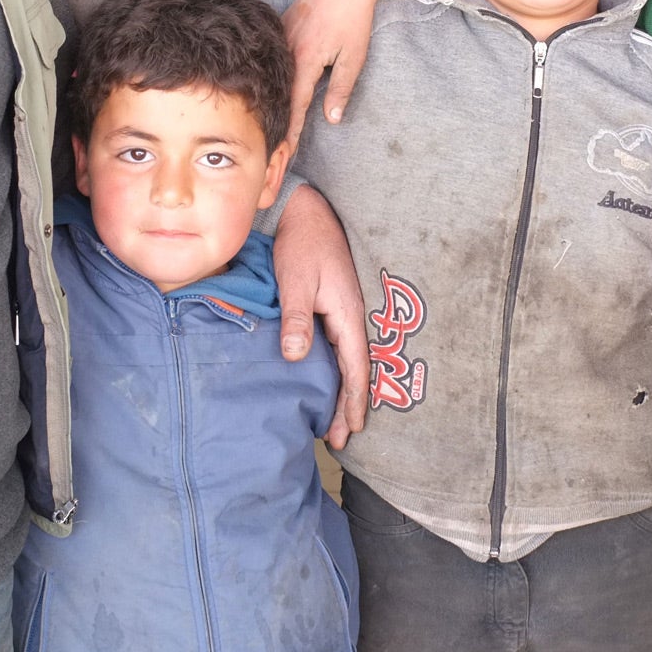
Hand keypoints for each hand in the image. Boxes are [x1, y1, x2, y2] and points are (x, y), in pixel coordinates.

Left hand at [273, 184, 369, 448]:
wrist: (305, 212)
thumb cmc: (302, 244)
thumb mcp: (296, 281)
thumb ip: (297, 318)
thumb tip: (296, 357)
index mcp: (347, 314)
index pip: (355, 367)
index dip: (354, 400)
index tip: (349, 430)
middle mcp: (350, 317)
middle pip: (354, 370)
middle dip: (349, 405)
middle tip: (338, 439)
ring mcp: (342, 312)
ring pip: (346, 360)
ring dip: (342, 390)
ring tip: (334, 420)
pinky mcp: (331, 305)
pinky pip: (338, 347)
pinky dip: (335, 370)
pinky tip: (325, 380)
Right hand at [283, 0, 380, 149]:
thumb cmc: (354, 18)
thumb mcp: (354, 57)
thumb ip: (341, 89)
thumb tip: (332, 119)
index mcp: (305, 59)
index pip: (294, 104)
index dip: (290, 129)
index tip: (284, 151)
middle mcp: (287, 49)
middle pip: (278, 92)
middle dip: (275, 119)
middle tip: (270, 145)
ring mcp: (281, 36)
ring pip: (273, 74)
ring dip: (271, 98)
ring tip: (266, 122)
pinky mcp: (280, 26)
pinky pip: (273, 58)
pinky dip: (272, 76)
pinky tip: (269, 88)